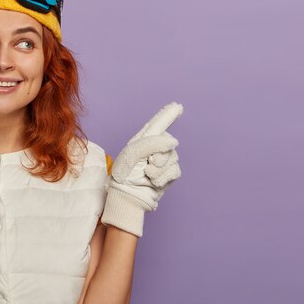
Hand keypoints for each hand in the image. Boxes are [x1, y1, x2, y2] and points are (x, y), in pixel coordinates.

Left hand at [100, 102, 182, 236]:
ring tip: (147, 175)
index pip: (158, 124)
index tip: (178, 107)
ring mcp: (164, 161)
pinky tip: (154, 182)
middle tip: (148, 164)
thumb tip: (174, 141)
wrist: (127, 196)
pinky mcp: (169, 174)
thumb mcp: (133, 154)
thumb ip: (152, 143)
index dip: (168, 115)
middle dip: (159, 155)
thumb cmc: (125, 174)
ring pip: (173, 158)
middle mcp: (155, 148)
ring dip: (159, 170)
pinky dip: (164, 178)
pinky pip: (175, 171)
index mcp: (144, 139)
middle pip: (168, 144)